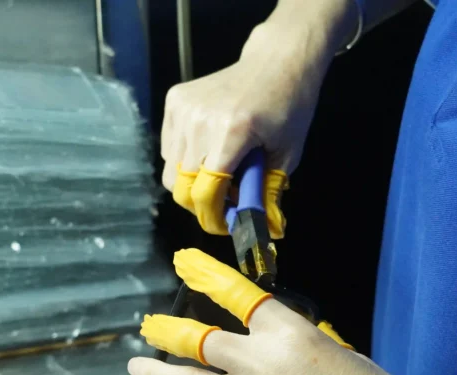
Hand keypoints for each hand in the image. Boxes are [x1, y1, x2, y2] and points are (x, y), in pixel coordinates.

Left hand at [129, 249, 444, 374]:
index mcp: (292, 335)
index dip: (209, 277)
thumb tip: (270, 343)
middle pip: (200, 342)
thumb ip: (298, 344)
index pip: (240, 296)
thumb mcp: (340, 353)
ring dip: (157, 373)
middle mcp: (263, 365)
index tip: (187, 264)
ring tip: (138, 367)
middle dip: (169, 332)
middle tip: (150, 328)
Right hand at [160, 9, 344, 236]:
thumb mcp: (287, 155)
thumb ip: (267, 193)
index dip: (212, 218)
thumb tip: (258, 231)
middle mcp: (200, 120)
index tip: (224, 226)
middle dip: (199, 205)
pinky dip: (184, 159)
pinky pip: (167, 147)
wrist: (276, 61)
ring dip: (191, 183)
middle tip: (221, 205)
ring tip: (218, 175)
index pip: (205, 191)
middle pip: (180, 186)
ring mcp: (183, 108)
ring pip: (170, 170)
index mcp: (232, 133)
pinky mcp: (174, 100)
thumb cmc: (289, 107)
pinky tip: (208, 150)